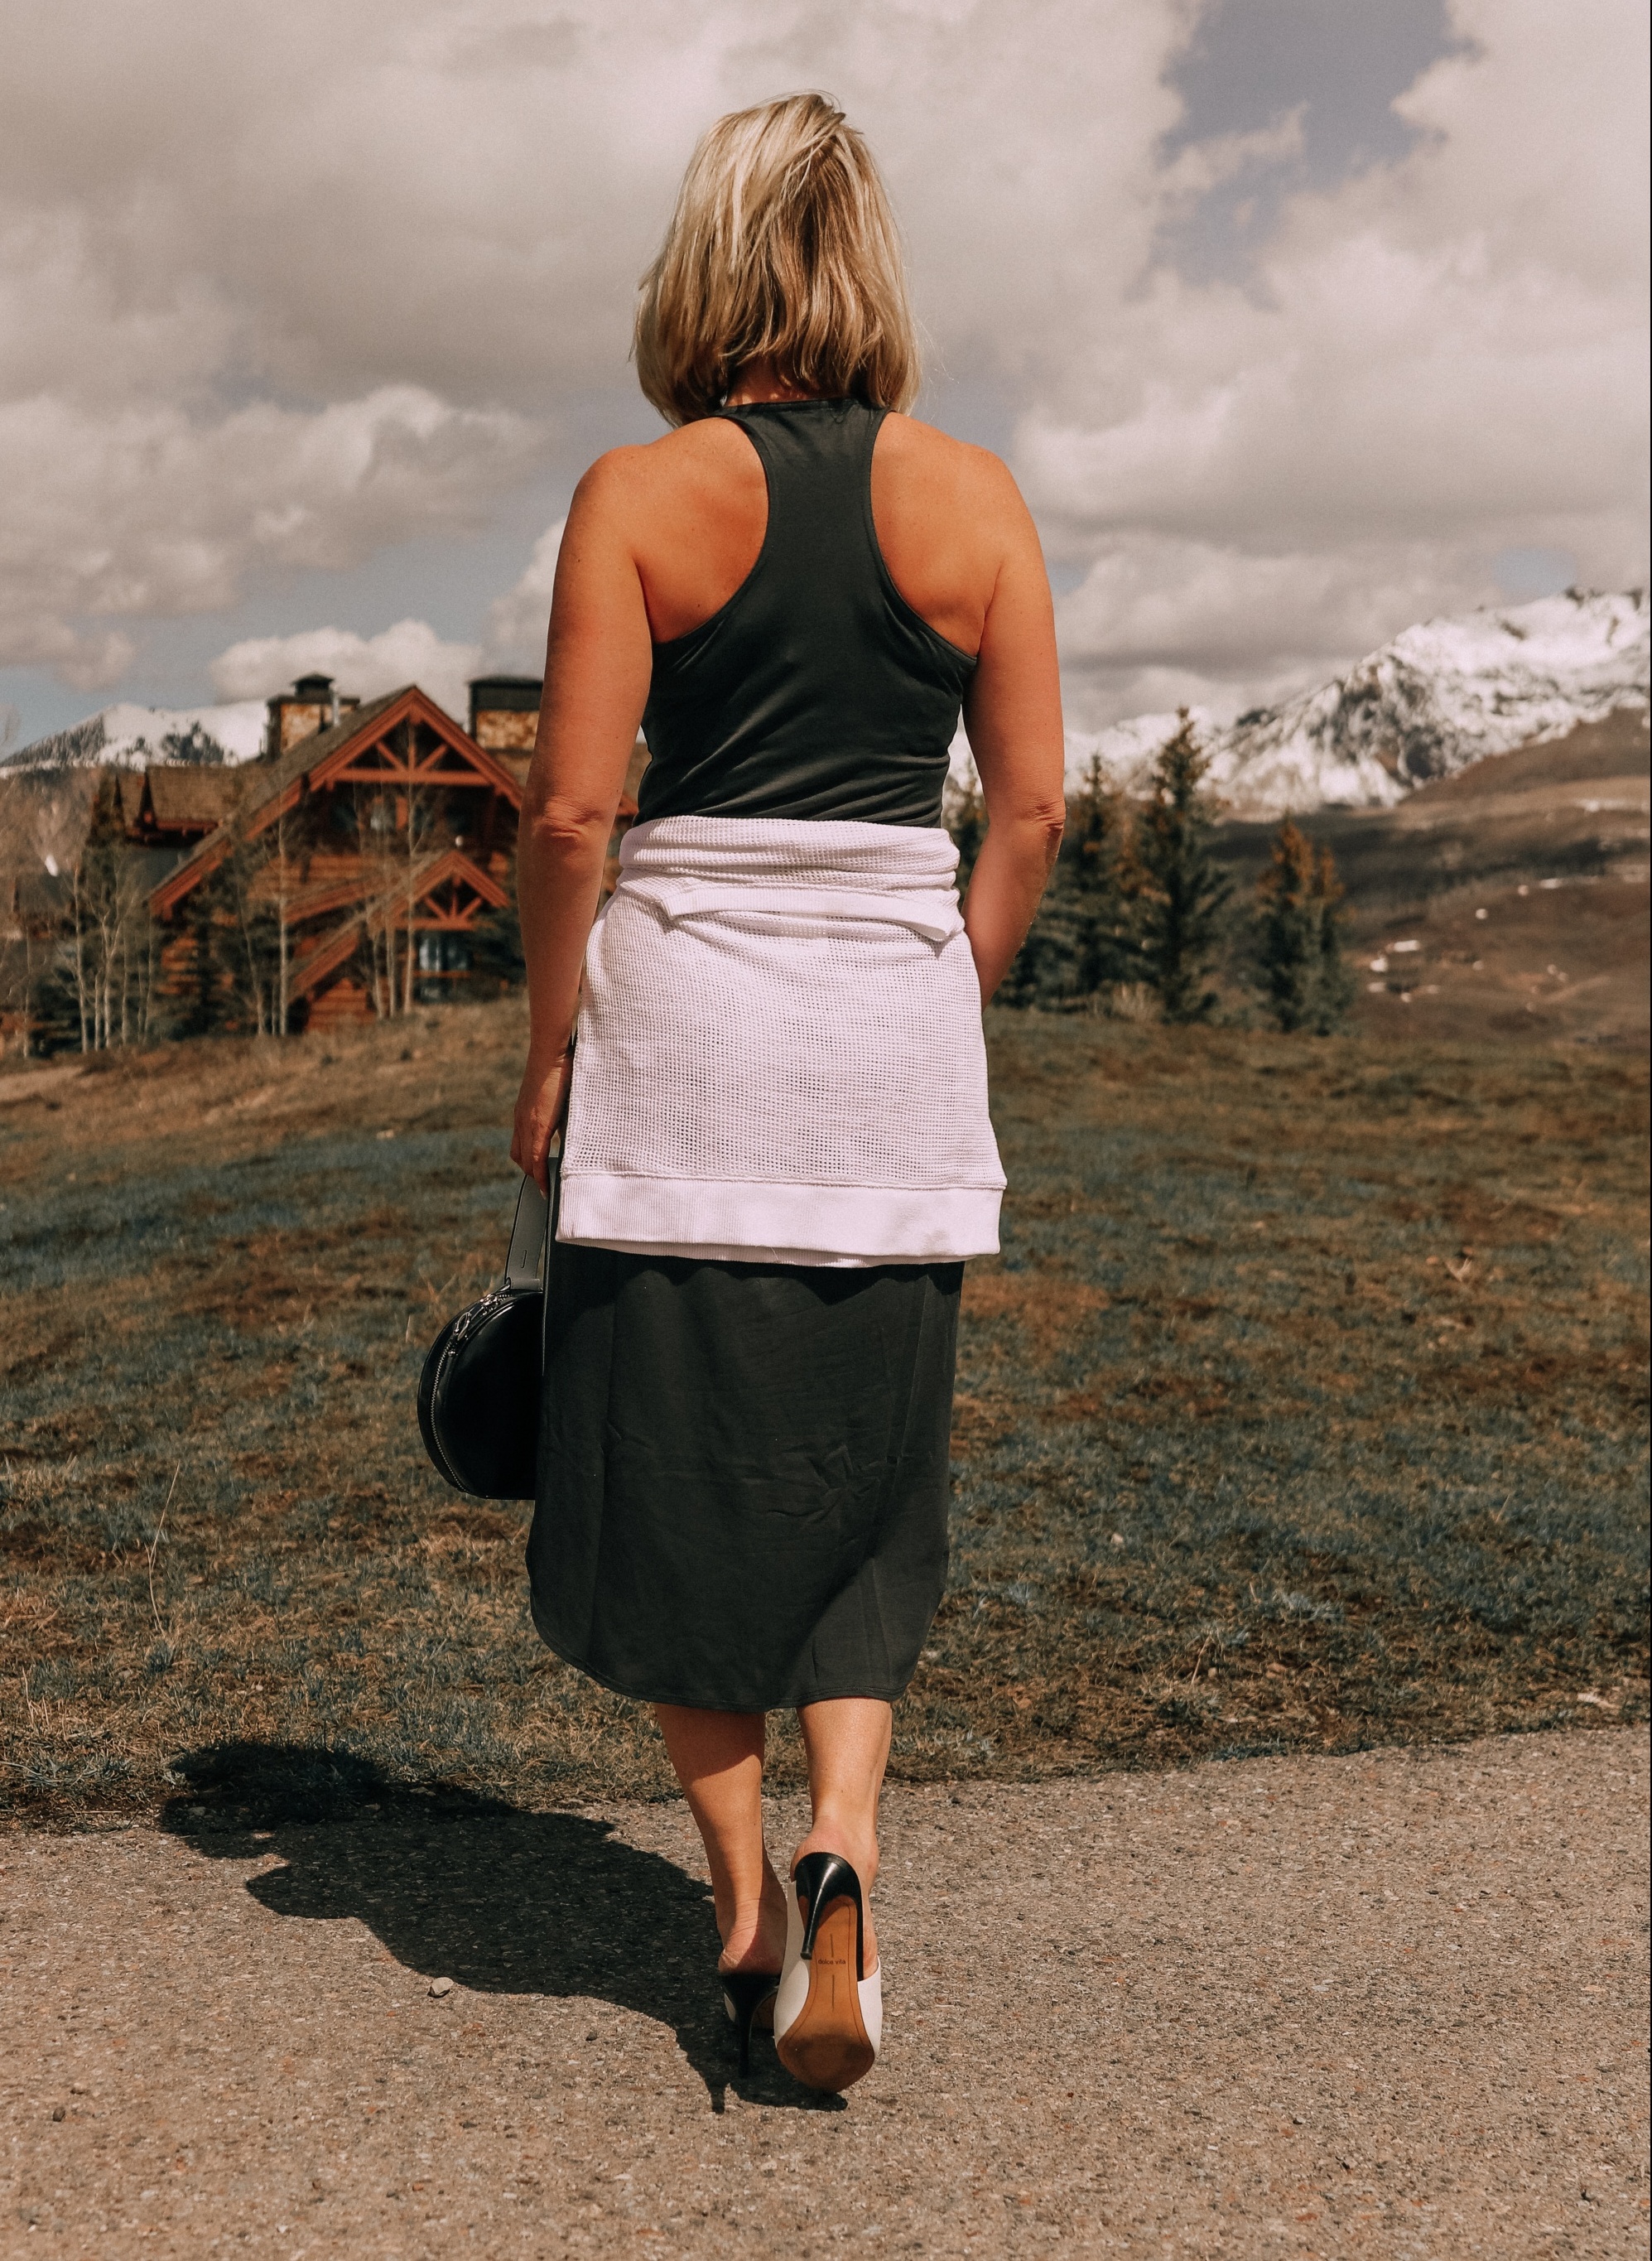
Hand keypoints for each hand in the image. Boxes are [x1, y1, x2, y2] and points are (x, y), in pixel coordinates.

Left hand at [511, 1044, 573, 1192]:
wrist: (551, 1052)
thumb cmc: (559, 1067)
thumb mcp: (556, 1095)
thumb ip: (557, 1114)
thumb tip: (567, 1130)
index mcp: (524, 1113)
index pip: (520, 1147)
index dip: (529, 1165)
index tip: (539, 1177)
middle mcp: (521, 1120)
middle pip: (520, 1157)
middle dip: (532, 1173)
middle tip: (546, 1184)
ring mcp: (526, 1123)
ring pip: (525, 1161)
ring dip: (536, 1175)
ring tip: (548, 1185)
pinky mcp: (538, 1124)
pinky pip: (537, 1157)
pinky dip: (540, 1174)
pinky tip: (546, 1185)